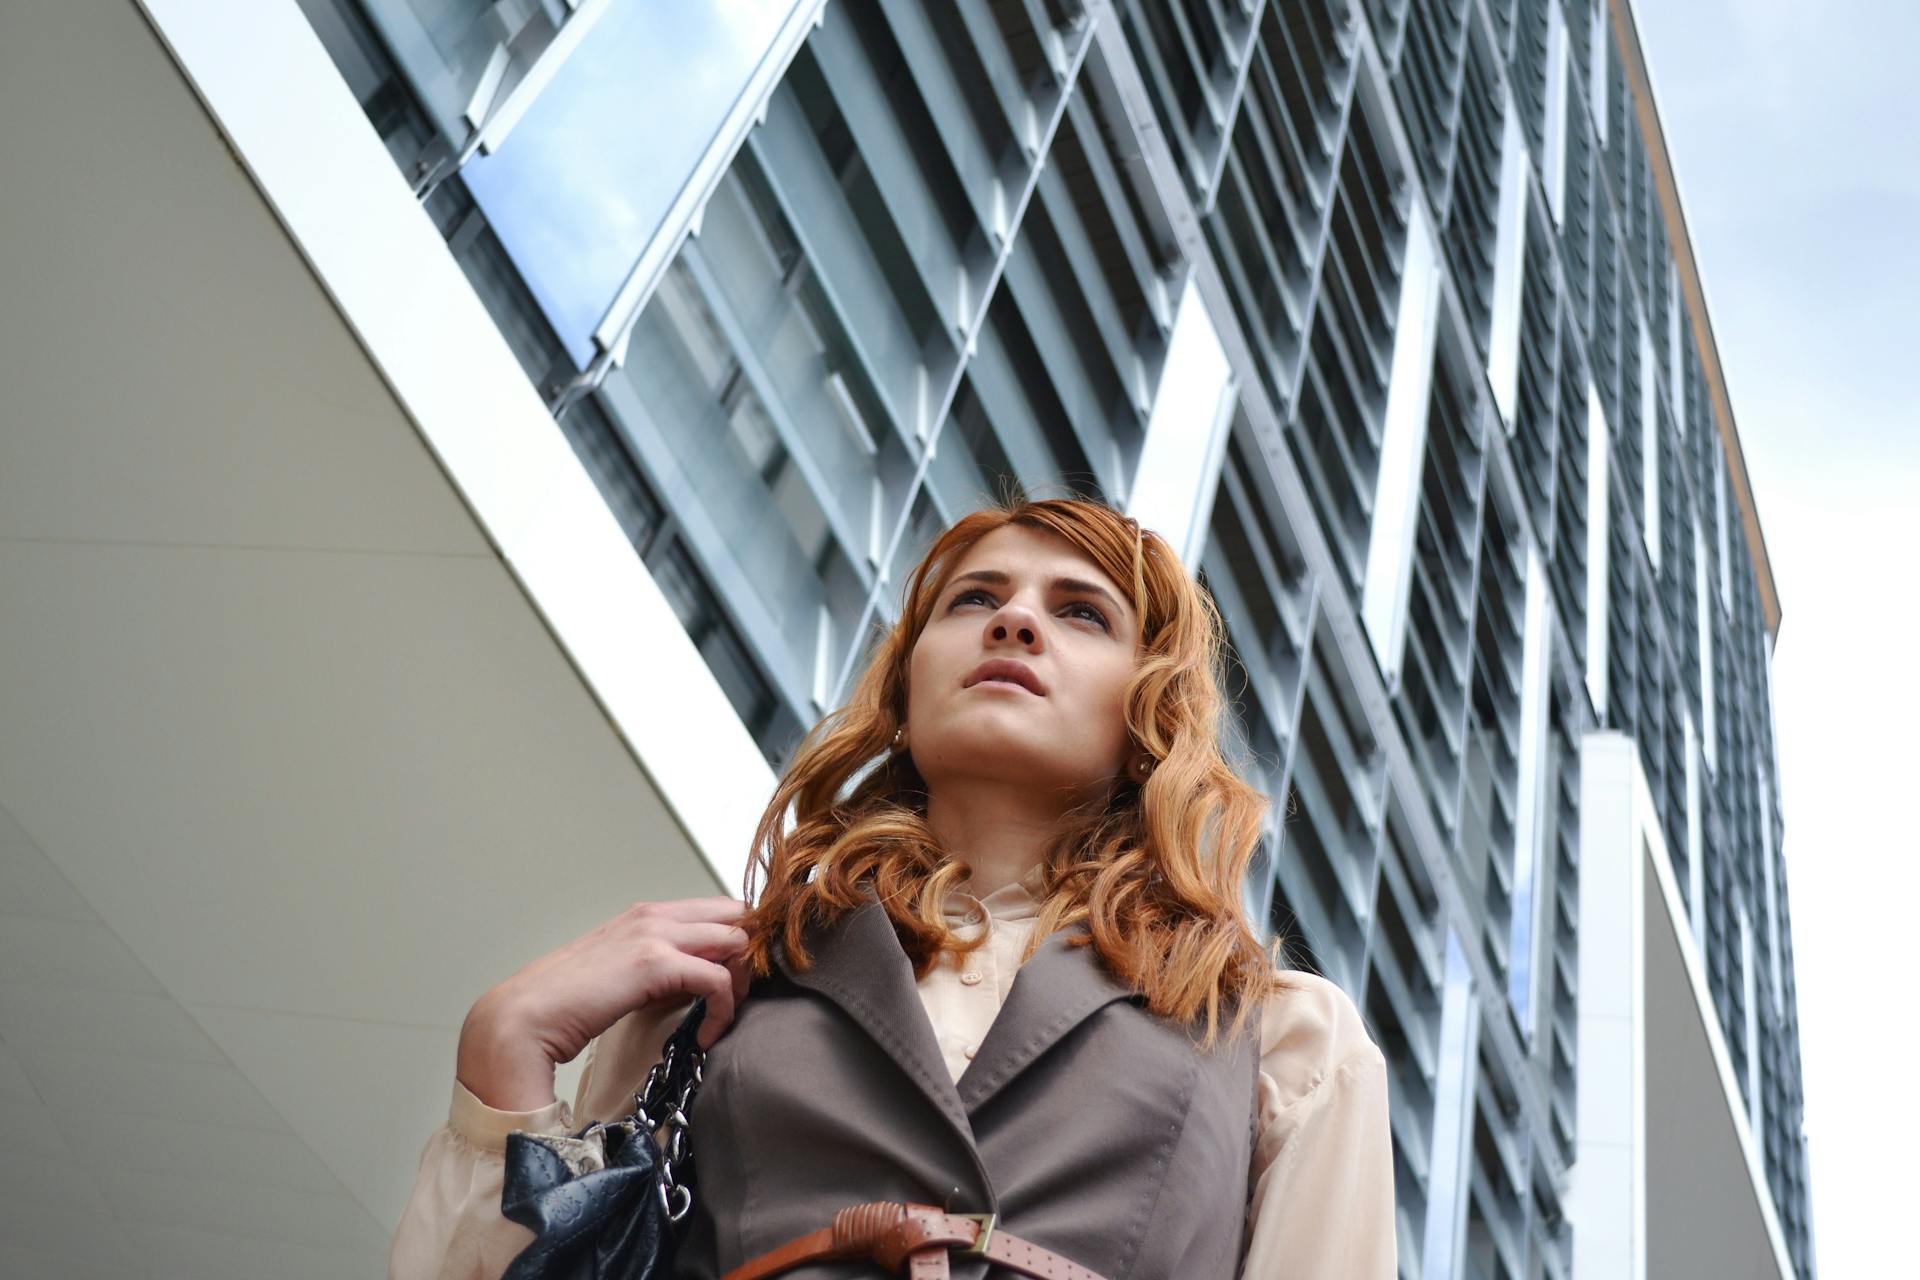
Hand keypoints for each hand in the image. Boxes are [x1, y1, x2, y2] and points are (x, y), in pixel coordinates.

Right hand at [456, 896, 749, 1111]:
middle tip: (733, 998)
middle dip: (746, 957)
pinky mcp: (656, 963)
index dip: (735, 944)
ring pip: (736, 941)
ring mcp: (656, 934)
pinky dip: (723, 1010)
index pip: (718, 910)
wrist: (524, 1017)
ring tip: (720, 1018)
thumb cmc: (564, 1004)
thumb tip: (690, 986)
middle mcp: (654, 915)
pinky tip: (706, 1035)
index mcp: (645, 915)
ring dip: (739, 983)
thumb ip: (653, 969)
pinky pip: (717, 979)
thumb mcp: (619, 975)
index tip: (732, 983)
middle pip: (736, 916)